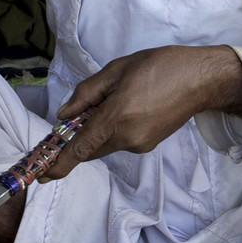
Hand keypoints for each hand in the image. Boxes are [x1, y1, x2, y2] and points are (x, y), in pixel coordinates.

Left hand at [41, 45, 241, 179]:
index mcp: (116, 118)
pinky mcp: (148, 144)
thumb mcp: (116, 70)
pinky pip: (121, 140)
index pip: (80, 149)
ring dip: (99, 129)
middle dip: (79, 137)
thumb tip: (64, 115)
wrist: (201, 80)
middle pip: (90, 148)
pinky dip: (114, 128)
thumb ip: (86, 94)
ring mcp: (139, 144)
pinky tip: (130, 105)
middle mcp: (127, 139)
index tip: (41, 175)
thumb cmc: (159, 67)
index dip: (58, 164)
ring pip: (105, 143)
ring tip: (117, 97)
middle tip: (80, 112)